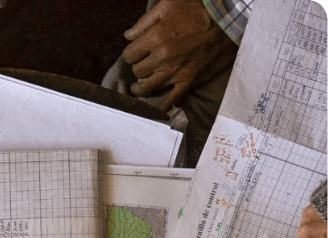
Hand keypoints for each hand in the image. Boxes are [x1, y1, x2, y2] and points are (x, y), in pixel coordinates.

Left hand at [121, 0, 237, 111]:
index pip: (129, 55)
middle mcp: (163, 57)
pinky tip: (157, 108)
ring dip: (141, 88)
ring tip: (139, 87)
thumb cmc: (198, 6)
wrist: (228, 16)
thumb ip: (144, 21)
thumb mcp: (168, 4)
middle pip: (138, 71)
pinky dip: (163, 106)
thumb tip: (127, 36)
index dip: (130, 55)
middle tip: (142, 66)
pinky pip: (172, 100)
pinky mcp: (189, 80)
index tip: (135, 55)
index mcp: (155, 37)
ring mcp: (176, 71)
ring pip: (148, 88)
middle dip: (137, 68)